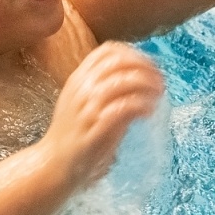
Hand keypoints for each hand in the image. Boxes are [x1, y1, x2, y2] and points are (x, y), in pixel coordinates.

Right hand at [42, 42, 164, 186]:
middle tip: (160, 81)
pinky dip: (141, 105)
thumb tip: (136, 76)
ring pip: (122, 82)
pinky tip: (149, 112)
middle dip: (146, 67)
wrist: (54, 164)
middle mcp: (81, 89)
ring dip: (147, 85)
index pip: (108, 50)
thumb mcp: (80, 101)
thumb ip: (101, 87)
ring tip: (158, 95)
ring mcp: (87, 108)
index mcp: (78, 79)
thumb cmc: (72, 134)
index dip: (134, 54)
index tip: (150, 67)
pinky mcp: (95, 128)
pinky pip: (123, 107)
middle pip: (118, 62)